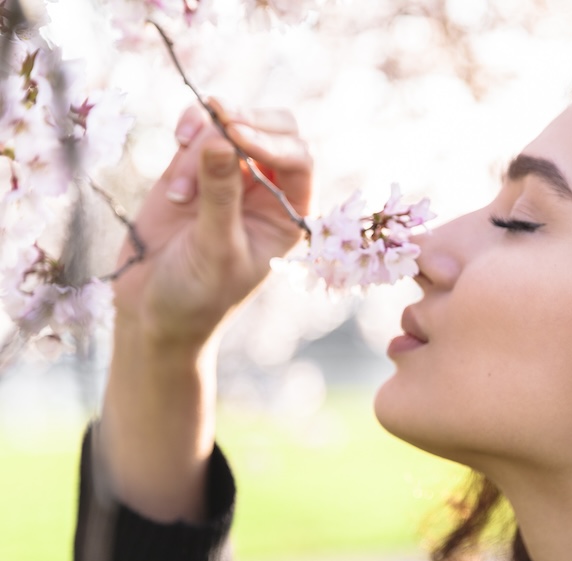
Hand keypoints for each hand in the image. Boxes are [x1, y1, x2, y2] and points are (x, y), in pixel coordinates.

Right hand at [112, 100, 313, 348]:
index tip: (235, 135)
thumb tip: (221, 140)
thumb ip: (220, 195)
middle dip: (242, 121)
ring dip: (201, 143)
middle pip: (272, 129)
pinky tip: (175, 155)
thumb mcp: (214, 249)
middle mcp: (266, 190)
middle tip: (214, 117)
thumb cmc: (197, 296)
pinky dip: (186, 131)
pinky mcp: (191, 168)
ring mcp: (229, 175)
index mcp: (288, 213)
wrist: (153, 312)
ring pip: (227, 126)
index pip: (298, 159)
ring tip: (176, 194)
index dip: (272, 140)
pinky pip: (198, 129)